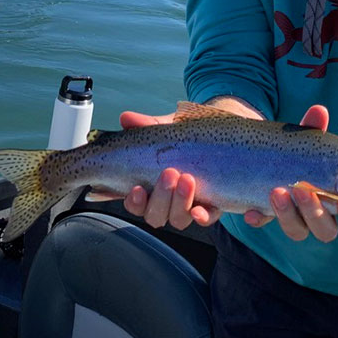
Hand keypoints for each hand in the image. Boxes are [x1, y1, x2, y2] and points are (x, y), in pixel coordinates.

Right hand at [120, 110, 222, 230]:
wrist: (212, 134)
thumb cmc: (180, 137)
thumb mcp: (164, 129)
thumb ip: (145, 125)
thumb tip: (125, 118)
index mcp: (148, 188)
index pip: (135, 204)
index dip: (134, 202)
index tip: (137, 188)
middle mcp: (166, 202)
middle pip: (155, 215)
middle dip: (161, 198)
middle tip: (169, 173)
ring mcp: (187, 206)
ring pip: (178, 219)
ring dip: (180, 203)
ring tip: (187, 178)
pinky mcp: (210, 206)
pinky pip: (206, 218)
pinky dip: (202, 217)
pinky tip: (198, 211)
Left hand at [244, 104, 337, 241]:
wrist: (284, 154)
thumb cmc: (315, 152)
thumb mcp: (314, 140)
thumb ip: (316, 128)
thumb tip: (318, 111)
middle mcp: (322, 218)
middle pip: (324, 230)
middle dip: (313, 211)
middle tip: (300, 189)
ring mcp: (297, 218)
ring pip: (296, 229)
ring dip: (286, 214)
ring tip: (276, 192)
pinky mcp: (272, 214)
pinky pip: (265, 222)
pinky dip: (258, 218)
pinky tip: (250, 213)